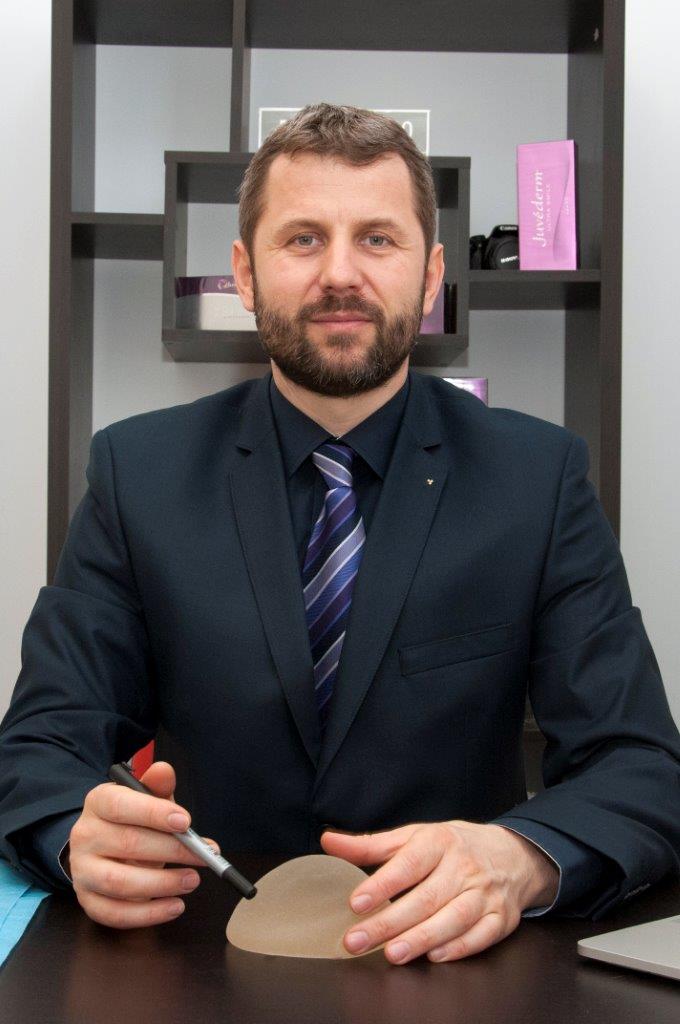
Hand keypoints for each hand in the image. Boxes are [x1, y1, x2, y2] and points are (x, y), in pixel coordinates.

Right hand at [68, 760, 219, 928]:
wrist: (101, 846)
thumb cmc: (131, 820)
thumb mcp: (145, 799)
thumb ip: (157, 787)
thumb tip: (164, 771)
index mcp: (98, 802)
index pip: (120, 805)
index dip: (153, 813)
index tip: (186, 822)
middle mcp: (84, 835)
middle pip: (128, 844)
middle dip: (171, 851)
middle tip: (203, 856)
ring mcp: (82, 870)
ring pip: (119, 883)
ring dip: (162, 884)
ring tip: (192, 880)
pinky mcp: (87, 900)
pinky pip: (115, 913)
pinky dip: (148, 915)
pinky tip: (175, 906)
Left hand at [321, 820, 558, 963]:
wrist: (511, 854)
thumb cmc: (452, 847)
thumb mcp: (413, 837)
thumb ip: (370, 845)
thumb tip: (328, 840)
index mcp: (439, 841)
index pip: (408, 864)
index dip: (382, 885)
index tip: (355, 903)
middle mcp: (463, 866)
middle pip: (426, 897)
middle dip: (389, 922)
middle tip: (357, 941)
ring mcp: (484, 893)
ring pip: (453, 918)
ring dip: (422, 939)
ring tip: (392, 954)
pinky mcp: (500, 917)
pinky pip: (481, 935)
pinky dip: (459, 947)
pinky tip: (434, 956)